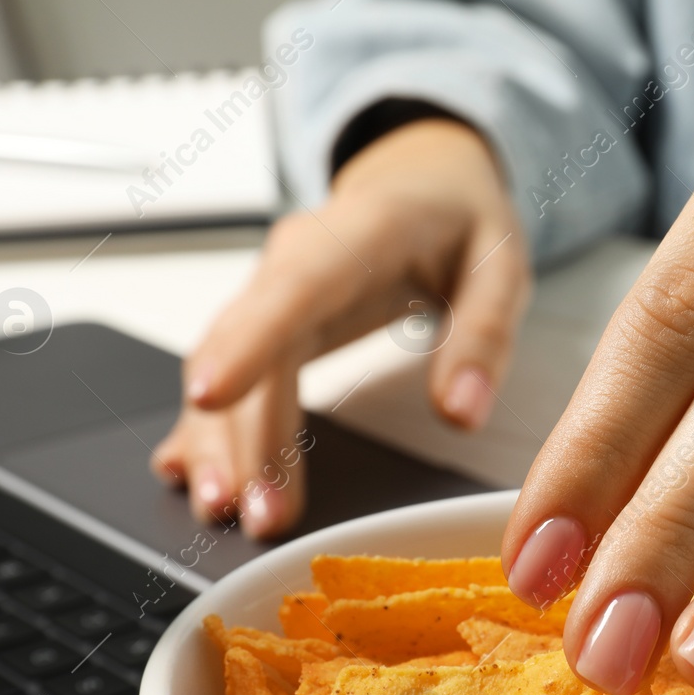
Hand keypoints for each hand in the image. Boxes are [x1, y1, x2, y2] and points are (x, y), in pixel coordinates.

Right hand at [152, 118, 529, 536]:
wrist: (423, 181)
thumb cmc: (461, 222)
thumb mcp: (501, 267)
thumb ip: (484, 338)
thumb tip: (461, 414)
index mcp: (357, 234)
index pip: (294, 288)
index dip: (248, 341)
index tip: (209, 394)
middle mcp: (295, 260)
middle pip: (254, 350)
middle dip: (246, 436)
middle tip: (255, 513)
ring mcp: (270, 292)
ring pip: (227, 367)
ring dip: (218, 440)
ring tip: (222, 509)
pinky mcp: (264, 324)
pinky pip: (227, 374)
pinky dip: (209, 426)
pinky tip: (192, 474)